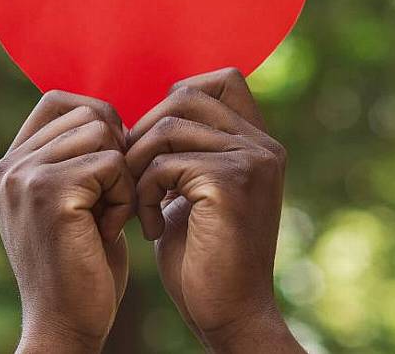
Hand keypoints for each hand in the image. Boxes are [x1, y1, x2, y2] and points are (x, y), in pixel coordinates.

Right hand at [0, 90, 134, 353]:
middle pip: (88, 113)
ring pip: (102, 132)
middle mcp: (9, 166)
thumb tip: (109, 115)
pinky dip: (124, 196)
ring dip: (122, 175)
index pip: (58, 100)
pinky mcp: (50, 193)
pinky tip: (111, 230)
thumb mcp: (71, 203)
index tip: (112, 166)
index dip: (99, 120)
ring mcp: (25, 177)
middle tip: (112, 201)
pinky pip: (112, 162)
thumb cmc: (81, 268)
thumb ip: (74, 159)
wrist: (66, 326)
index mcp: (10, 165)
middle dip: (116, 152)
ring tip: (109, 216)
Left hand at [126, 68, 304, 352]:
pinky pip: (163, 163)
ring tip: (137, 205)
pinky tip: (149, 227)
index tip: (153, 146)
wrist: (228, 315)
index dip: (176, 97)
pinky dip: (143, 194)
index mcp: (257, 143)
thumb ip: (185, 152)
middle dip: (144, 131)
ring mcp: (250, 162)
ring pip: (167, 127)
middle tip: (131, 176)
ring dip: (137, 165)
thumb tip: (147, 116)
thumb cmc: (203, 258)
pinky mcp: (229, 184)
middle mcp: (262, 145)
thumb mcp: (194, 192)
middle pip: (185, 95)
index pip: (221, 79)